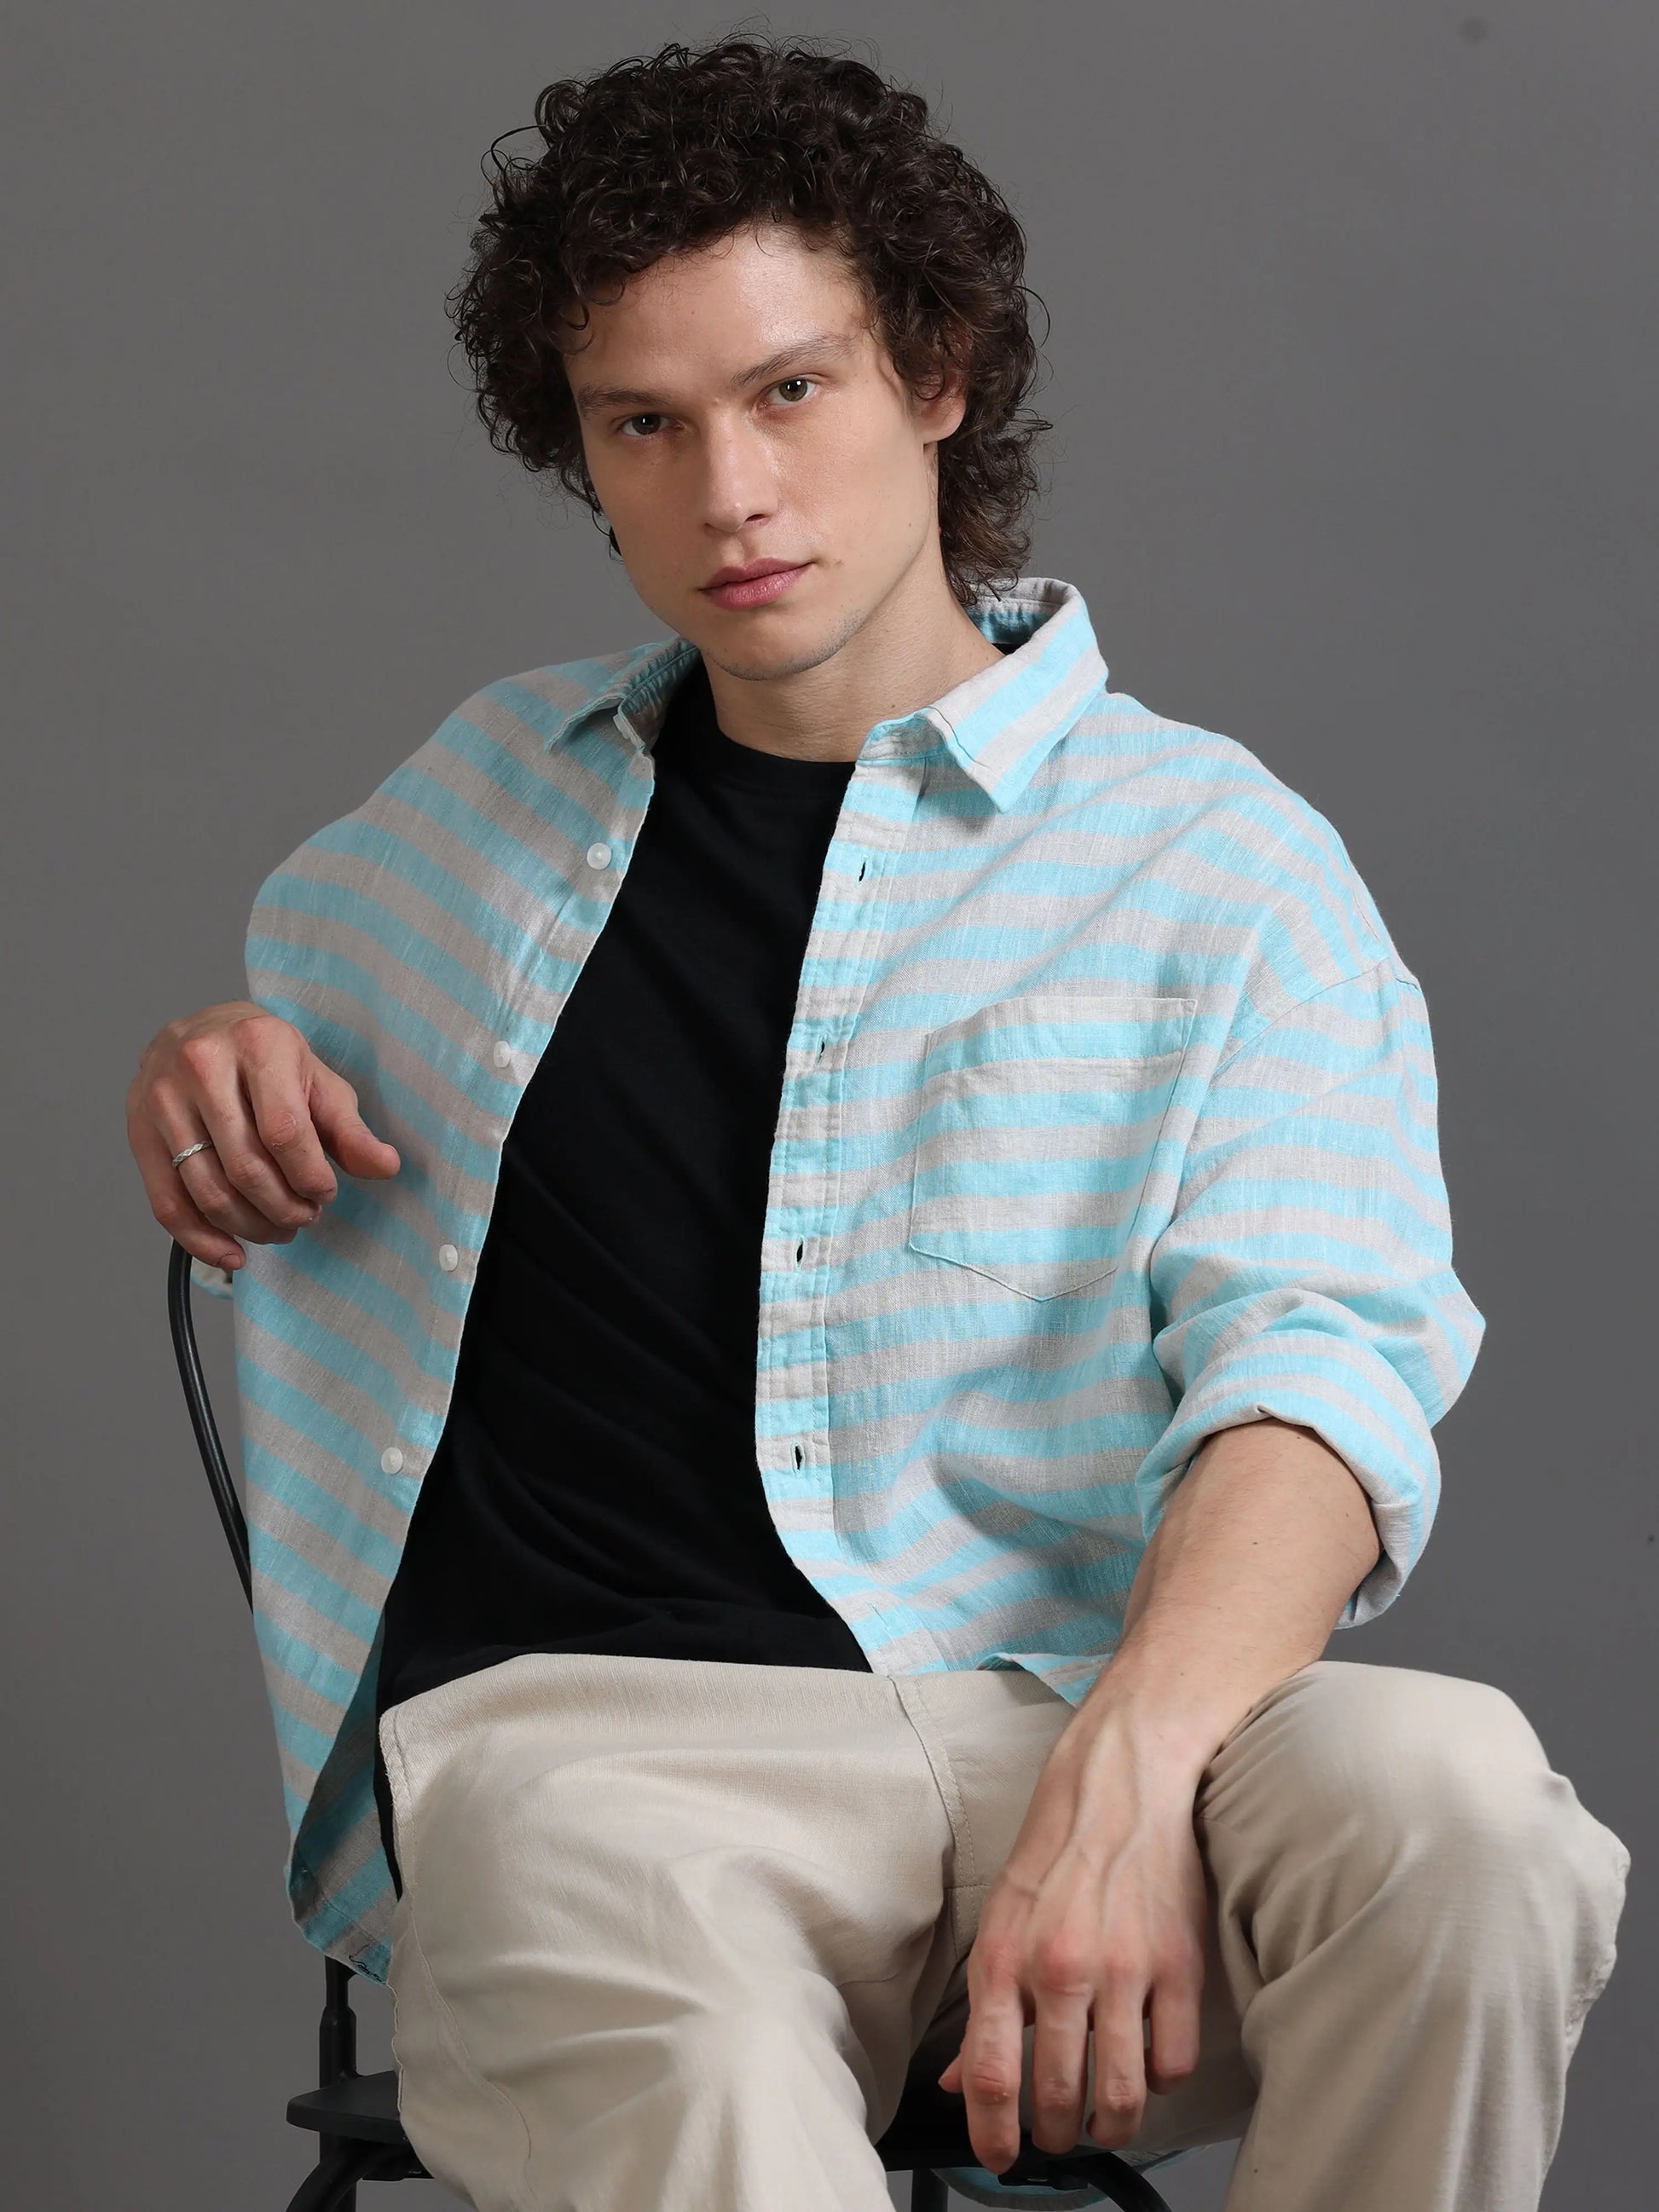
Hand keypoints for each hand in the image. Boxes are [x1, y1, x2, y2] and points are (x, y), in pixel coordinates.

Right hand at [128, 999, 399, 1271]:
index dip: (310, 1177)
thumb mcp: (318, 1081)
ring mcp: (162, 1099)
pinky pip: (167, 1204)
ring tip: (279, 1229)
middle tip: (305, 1218)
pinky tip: (233, 1254)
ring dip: (251, 1226)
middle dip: (284, 1208)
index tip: (325, 1194)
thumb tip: (386, 1167)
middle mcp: (201, 1066)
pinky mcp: (138, 1131)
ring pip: (208, 1190)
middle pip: (246, 1167)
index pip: (284, 1132)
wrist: (200, 1032)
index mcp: (257, 1044)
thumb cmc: (268, 1059)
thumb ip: (350, 1128)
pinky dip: (202, 1241)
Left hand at [935, 1707, 1207, 2172]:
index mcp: (1005, 1957)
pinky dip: (1158, 2080)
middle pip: (1055, 2097)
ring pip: (1120, 2096)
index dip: (994, 2135)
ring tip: (1104, 2121)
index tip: (1001, 2158)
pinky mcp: (1178, 1965)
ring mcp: (1124, 1969)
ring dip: (1109, 2126)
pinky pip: (1171, 2062)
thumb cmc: (1056, 1847)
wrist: (1122, 1781)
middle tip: (1057, 2136)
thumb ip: (982, 2005)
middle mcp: (1061, 1968)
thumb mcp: (999, 1918)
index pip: (990, 2075)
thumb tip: (960, 2083)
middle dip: (1055, 2136)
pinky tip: (1147, 2063)